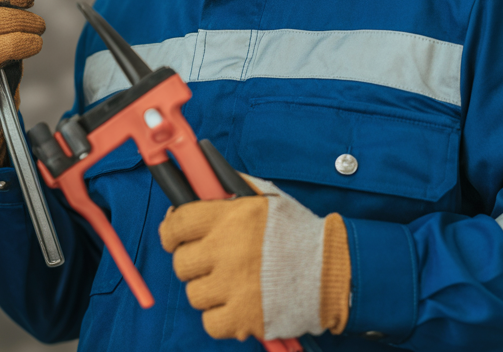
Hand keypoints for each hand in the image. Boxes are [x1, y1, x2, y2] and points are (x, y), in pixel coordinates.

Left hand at [159, 175, 350, 342]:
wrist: (331, 269)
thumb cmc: (296, 231)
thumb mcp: (265, 196)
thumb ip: (230, 185)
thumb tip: (200, 179)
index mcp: (229, 217)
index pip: (177, 224)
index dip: (172, 231)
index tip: (176, 236)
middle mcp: (226, 251)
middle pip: (181, 263)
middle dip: (193, 262)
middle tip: (211, 261)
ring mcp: (233, 287)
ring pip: (194, 294)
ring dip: (208, 290)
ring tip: (230, 283)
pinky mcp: (243, 318)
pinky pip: (210, 322)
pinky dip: (220, 317)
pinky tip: (236, 304)